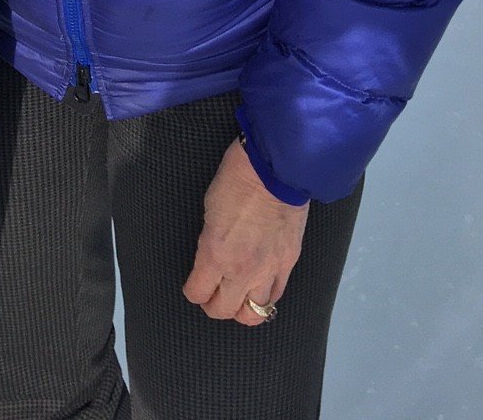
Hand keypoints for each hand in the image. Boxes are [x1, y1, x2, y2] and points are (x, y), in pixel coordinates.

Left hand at [183, 139, 307, 324]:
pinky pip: (276, 296)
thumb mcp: (209, 211)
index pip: (198, 293)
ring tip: (238, 297)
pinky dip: (265, 298)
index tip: (194, 284)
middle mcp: (241, 270)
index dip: (193, 291)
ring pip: (254, 313)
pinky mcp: (289, 263)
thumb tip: (213, 256)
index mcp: (215, 254)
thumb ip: (210, 242)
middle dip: (214, 305)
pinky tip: (260, 289)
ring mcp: (268, 269)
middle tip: (213, 294)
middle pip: (224, 310)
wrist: (275, 169)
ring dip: (242, 308)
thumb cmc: (235, 179)